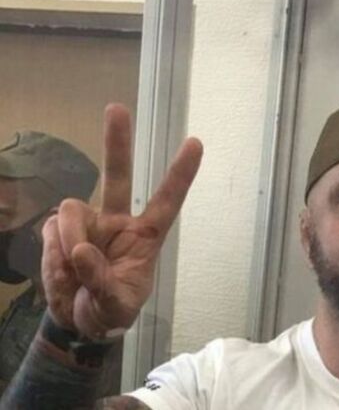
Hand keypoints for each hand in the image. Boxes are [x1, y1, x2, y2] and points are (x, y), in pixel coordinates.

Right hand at [41, 104, 202, 338]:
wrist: (78, 322)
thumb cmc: (111, 311)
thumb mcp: (116, 307)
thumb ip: (102, 283)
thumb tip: (80, 251)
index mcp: (146, 236)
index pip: (167, 200)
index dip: (181, 173)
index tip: (196, 142)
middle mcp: (118, 221)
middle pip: (118, 176)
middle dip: (116, 142)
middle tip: (116, 108)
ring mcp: (88, 223)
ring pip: (72, 211)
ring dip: (69, 241)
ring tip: (73, 273)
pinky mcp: (60, 231)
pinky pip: (51, 232)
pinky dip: (51, 256)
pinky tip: (62, 274)